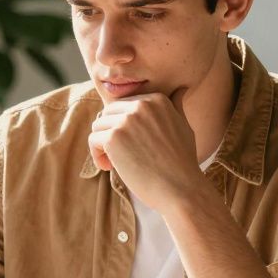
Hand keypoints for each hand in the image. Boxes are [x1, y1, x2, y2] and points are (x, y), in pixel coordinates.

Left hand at [88, 93, 201, 209]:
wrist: (181, 189)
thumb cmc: (182, 163)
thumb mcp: (184, 126)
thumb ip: (176, 106)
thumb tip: (180, 88)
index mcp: (158, 99)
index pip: (125, 105)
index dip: (124, 126)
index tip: (132, 145)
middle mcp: (142, 105)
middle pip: (109, 113)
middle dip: (110, 133)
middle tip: (120, 156)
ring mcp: (127, 120)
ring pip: (99, 125)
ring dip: (102, 145)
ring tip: (114, 163)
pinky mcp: (113, 137)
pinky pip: (93, 140)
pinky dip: (97, 155)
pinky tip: (109, 168)